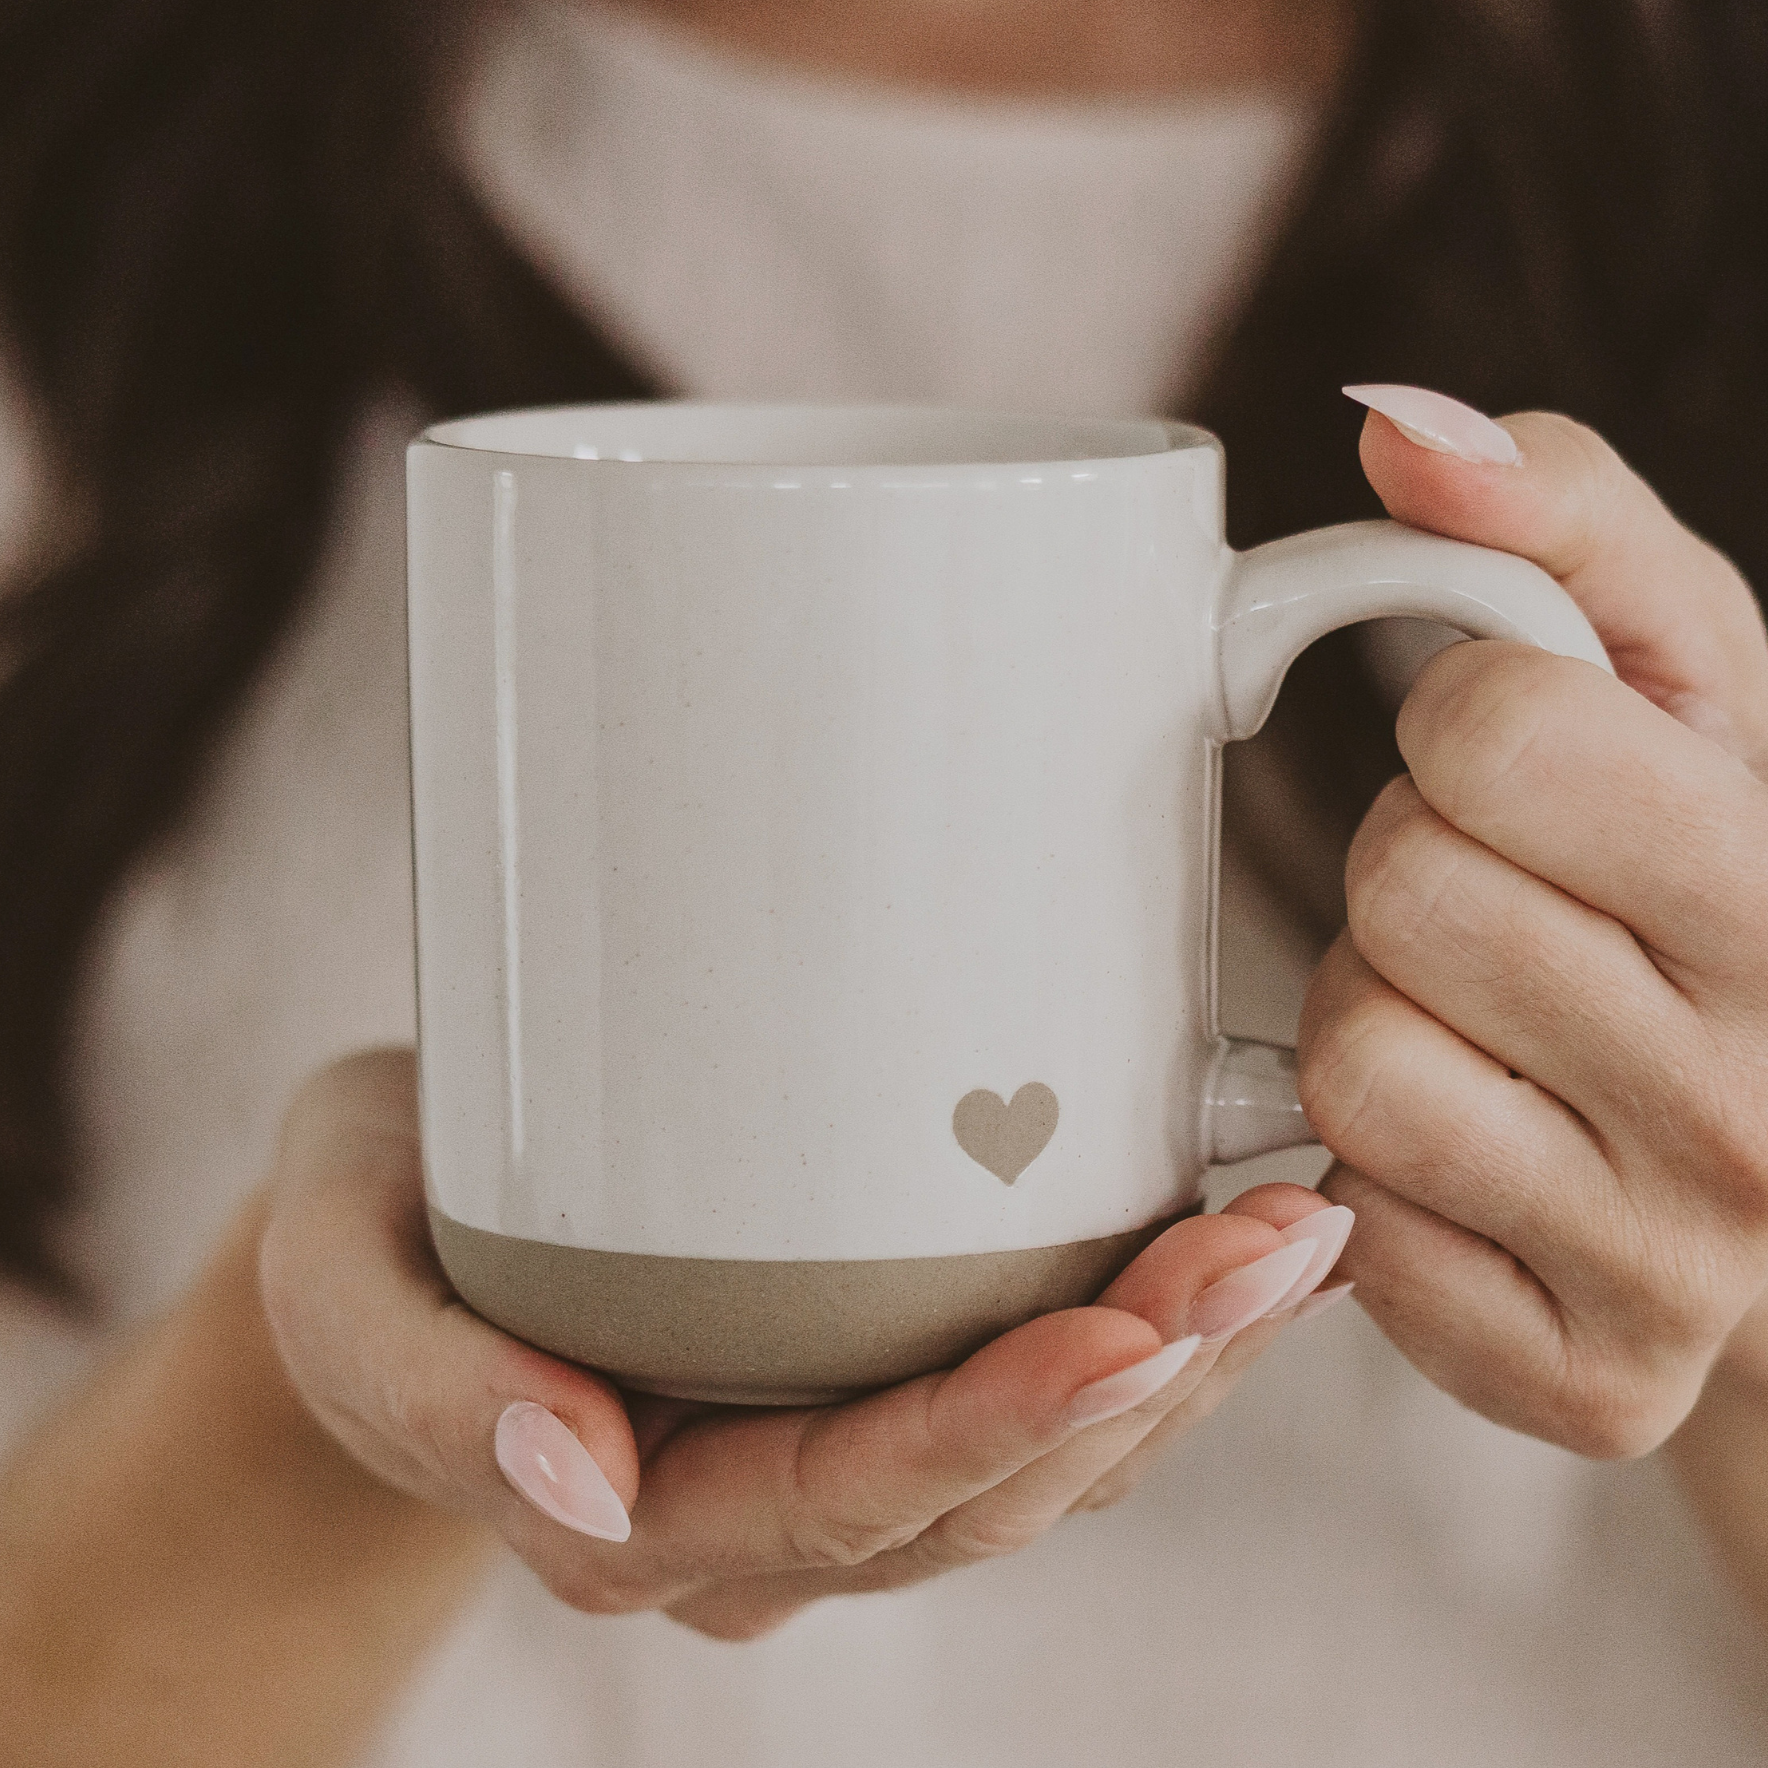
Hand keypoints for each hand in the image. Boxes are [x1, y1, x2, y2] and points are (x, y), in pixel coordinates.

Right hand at [259, 1052, 1349, 1639]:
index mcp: (638, 1513)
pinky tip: (1234, 1249)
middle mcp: (759, 1516)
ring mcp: (824, 1463)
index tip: (1133, 1329)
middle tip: (1281, 1241)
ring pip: (1043, 1461)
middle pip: (987, 1481)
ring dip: (1187, 1357)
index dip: (1002, 1425)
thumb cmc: (368, 1245)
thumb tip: (575, 1467)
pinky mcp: (861, 1386)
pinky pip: (1035, 1403)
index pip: (850, 1495)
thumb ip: (429, 1392)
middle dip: (1151, 1371)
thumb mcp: (343, 1294)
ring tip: (1302, 1235)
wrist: (385, 1238)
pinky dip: (1152, 1337)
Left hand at [1300, 394, 1767, 1455]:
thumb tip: (1396, 426)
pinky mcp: (1580, 1379)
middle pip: (1407, 892)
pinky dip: (1369, 1171)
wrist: (1761, 1133)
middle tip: (1483, 907)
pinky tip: (1466, 1152)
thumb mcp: (1672, 665)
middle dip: (1406, 872)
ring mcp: (1679, 1266)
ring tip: (1468, 1025)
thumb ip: (1553, 513)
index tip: (1512, 769)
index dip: (1460, 725)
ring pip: (1354, 1062)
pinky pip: (1348, 1226)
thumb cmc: (1682, 867)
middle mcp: (1763, 1100)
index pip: (1498, 728)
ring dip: (1373, 1018)